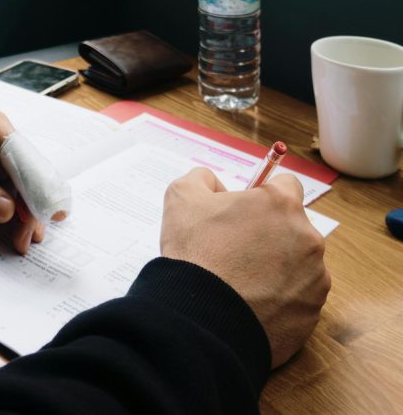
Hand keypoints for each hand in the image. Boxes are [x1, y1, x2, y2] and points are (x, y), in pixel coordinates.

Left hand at [0, 103, 44, 253]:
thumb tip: (7, 210)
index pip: (25, 159)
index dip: (39, 189)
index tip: (49, 215)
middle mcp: (1, 136)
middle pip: (29, 174)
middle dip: (32, 206)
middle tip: (29, 238)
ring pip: (23, 184)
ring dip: (25, 211)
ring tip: (26, 239)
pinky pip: (9, 188)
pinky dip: (13, 208)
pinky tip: (17, 227)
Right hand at [160, 168, 329, 367]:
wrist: (201, 318)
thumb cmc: (195, 254)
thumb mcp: (181, 199)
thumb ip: (201, 179)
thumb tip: (214, 183)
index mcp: (282, 204)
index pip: (285, 185)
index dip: (262, 197)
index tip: (243, 213)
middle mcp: (309, 237)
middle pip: (293, 227)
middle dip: (269, 235)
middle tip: (235, 251)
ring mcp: (315, 278)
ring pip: (297, 264)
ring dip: (276, 268)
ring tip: (241, 282)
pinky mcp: (312, 312)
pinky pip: (297, 299)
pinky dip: (278, 300)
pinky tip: (251, 305)